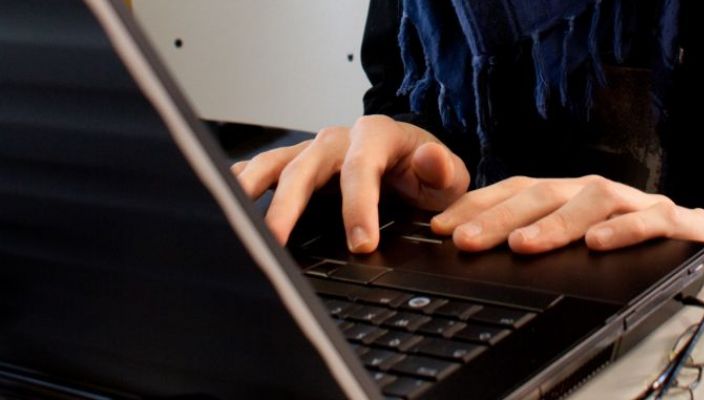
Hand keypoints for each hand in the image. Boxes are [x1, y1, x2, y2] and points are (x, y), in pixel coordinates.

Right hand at [231, 115, 469, 251]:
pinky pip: (264, 168)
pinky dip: (243, 182)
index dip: (358, 205)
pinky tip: (224, 199)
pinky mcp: (296, 165)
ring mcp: (312, 151)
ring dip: (250, 189)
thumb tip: (430, 161)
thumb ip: (444, 170)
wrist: (415, 168)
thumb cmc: (428, 176)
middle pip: (305, 167)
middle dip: (288, 205)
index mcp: (376, 136)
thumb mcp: (450, 176)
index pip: (360, 167)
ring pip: (274, 164)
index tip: (361, 244)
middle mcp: (338, 139)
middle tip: (276, 242)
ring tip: (232, 217)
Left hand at [431, 175, 703, 261]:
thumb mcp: (575, 242)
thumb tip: (471, 251)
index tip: (439, 226)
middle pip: (546, 192)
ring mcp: (638, 204)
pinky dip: (625, 230)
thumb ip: (534, 240)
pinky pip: (653, 220)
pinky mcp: (680, 223)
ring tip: (524, 244)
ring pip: (595, 199)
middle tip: (466, 240)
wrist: (703, 246)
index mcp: (570, 196)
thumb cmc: (627, 242)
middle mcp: (598, 194)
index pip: (516, 190)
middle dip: (502, 216)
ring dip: (556, 222)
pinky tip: (598, 244)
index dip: (476, 205)